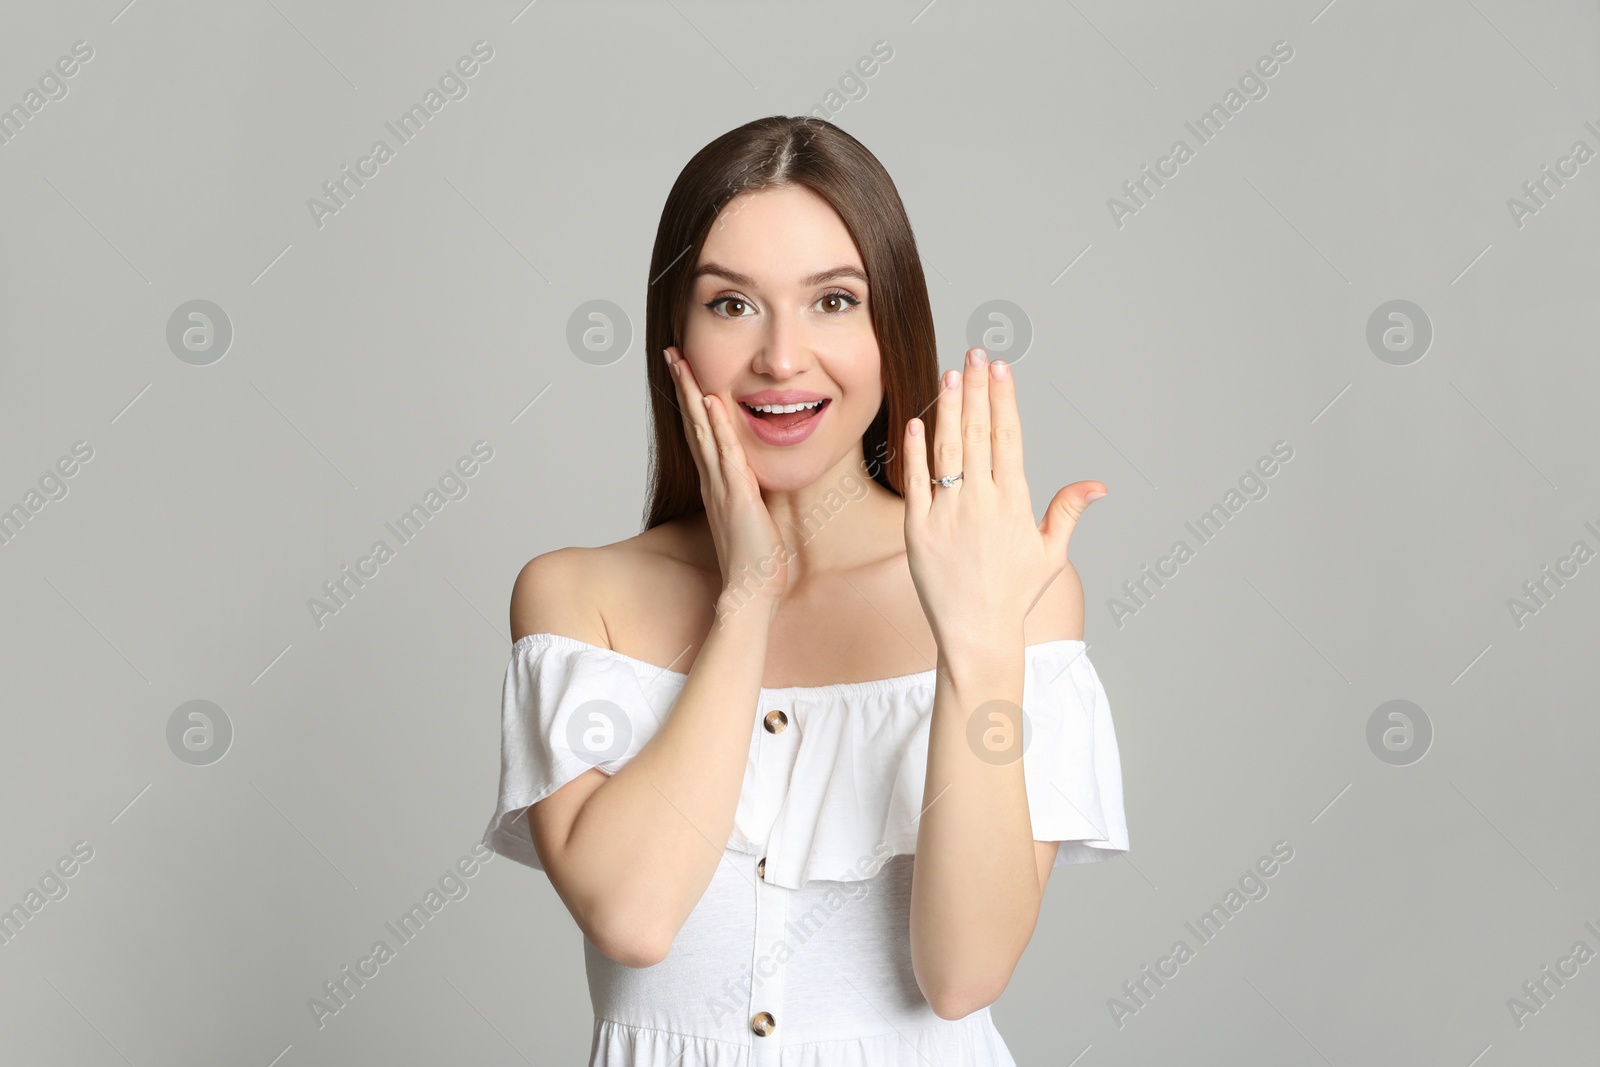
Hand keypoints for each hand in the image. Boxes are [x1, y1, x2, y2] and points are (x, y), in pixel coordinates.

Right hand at [664, 346, 790, 608]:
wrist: (753, 592)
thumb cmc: (758, 561)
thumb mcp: (756, 515)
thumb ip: (754, 492)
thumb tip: (763, 476)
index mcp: (718, 483)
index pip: (701, 433)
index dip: (693, 401)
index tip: (687, 372)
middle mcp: (713, 480)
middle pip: (694, 424)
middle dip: (684, 387)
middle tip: (672, 354)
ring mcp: (722, 487)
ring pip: (703, 432)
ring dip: (693, 395)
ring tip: (682, 363)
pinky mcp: (737, 497)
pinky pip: (726, 455)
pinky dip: (718, 427)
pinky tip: (712, 402)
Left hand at [901, 347, 1104, 655]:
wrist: (976, 633)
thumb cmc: (1015, 595)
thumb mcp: (1050, 554)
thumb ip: (1067, 512)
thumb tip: (1098, 484)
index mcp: (1014, 503)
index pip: (1008, 437)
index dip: (1004, 399)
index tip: (1001, 368)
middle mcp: (980, 502)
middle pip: (978, 433)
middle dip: (978, 388)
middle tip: (975, 352)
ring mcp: (947, 514)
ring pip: (947, 450)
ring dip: (949, 408)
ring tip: (950, 373)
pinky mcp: (918, 529)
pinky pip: (915, 481)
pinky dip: (915, 450)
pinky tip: (917, 421)